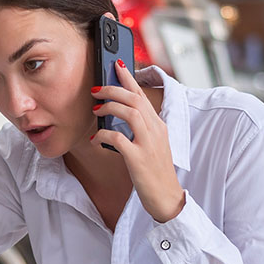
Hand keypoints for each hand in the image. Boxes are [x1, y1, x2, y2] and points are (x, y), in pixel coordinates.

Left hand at [92, 62, 185, 222]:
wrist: (167, 198)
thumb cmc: (155, 172)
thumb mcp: (152, 145)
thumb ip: (140, 128)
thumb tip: (117, 114)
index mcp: (159, 125)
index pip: (143, 95)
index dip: (129, 78)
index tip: (117, 65)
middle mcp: (156, 131)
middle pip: (136, 99)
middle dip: (114, 89)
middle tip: (96, 89)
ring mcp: (148, 144)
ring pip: (130, 113)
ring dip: (110, 107)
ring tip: (96, 109)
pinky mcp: (139, 159)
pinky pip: (118, 139)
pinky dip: (104, 135)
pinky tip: (95, 139)